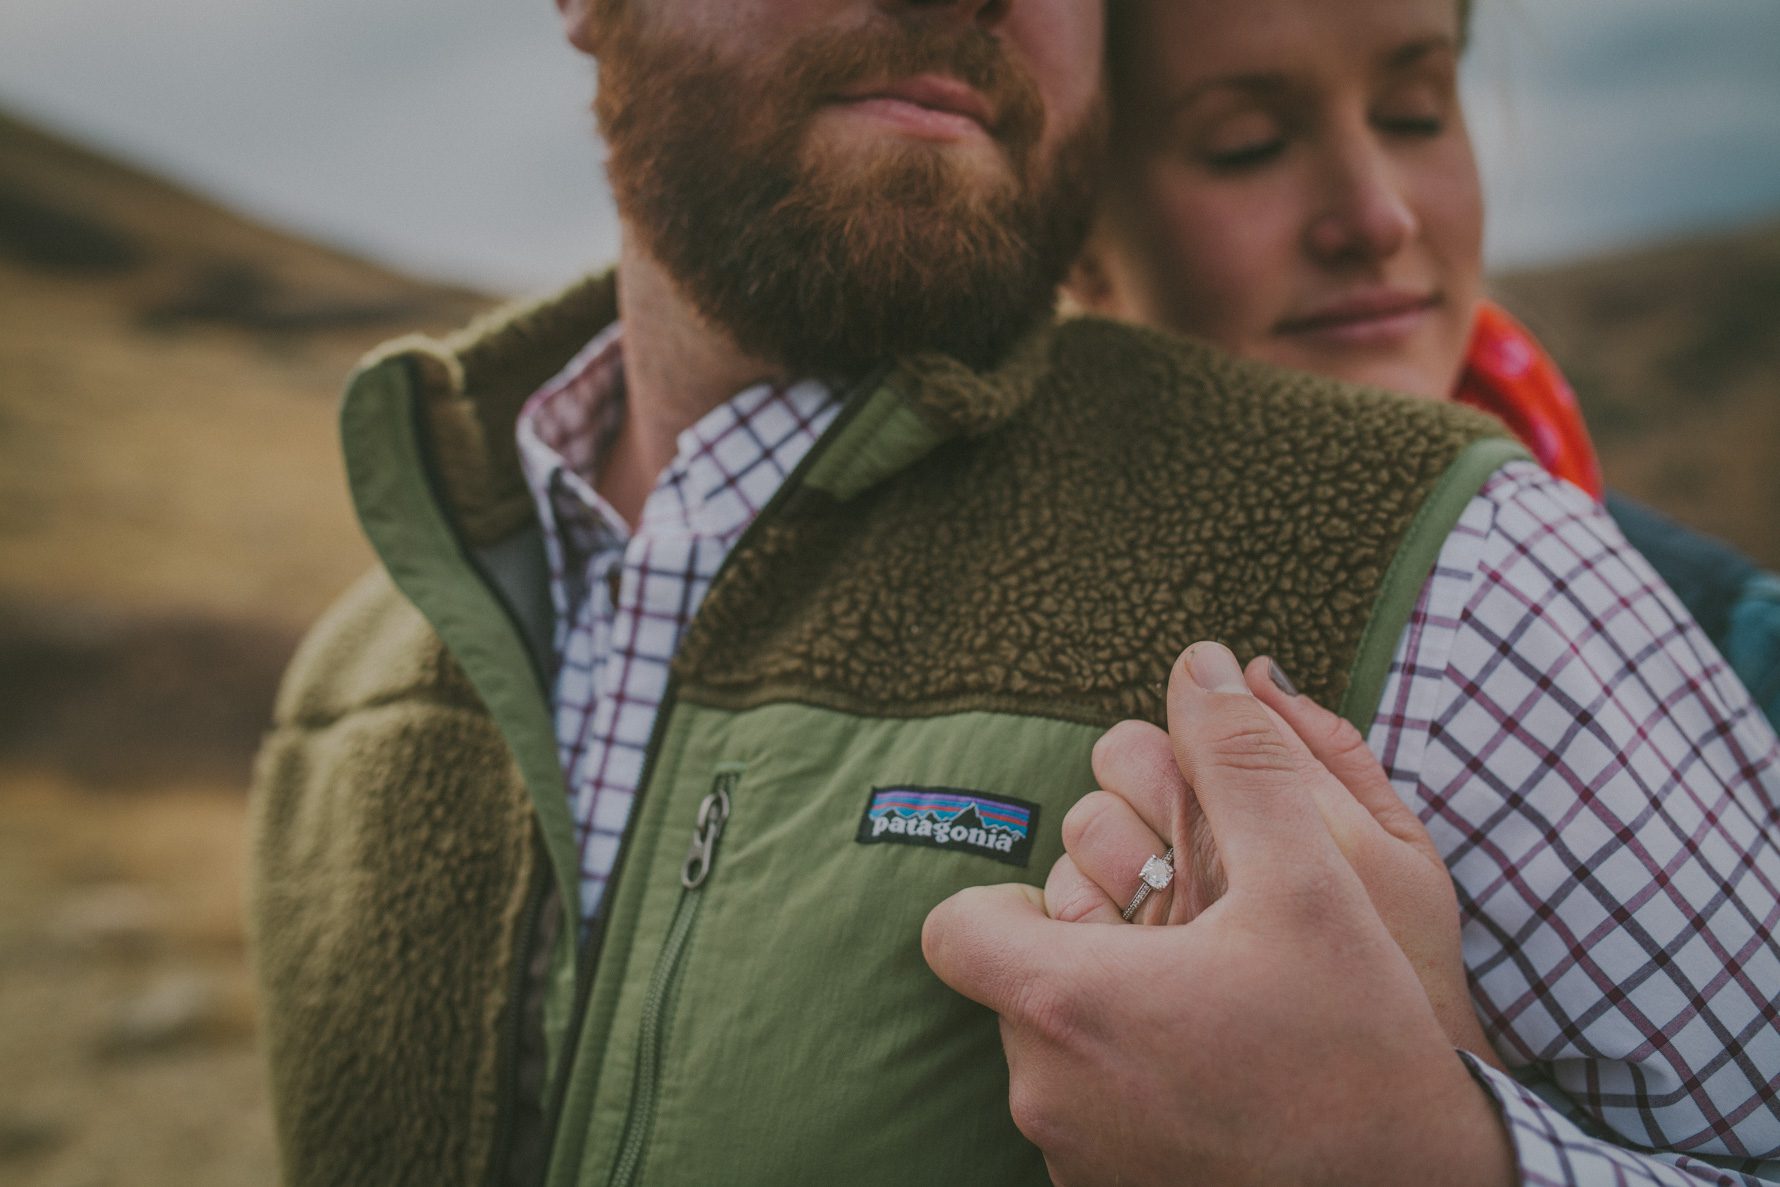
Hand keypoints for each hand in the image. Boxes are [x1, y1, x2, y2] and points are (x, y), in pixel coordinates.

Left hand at [922, 643, 1516, 1186]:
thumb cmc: (1362, 1043)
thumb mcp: (1313, 879)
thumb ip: (1241, 762)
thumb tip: (1198, 667)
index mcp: (1068, 1001)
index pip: (954, 927)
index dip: (1008, 898)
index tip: (1096, 900)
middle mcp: (1046, 1092)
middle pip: (1011, 985)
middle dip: (1080, 951)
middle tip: (1184, 948)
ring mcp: (1073, 1160)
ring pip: (1049, 1057)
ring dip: (1106, 1023)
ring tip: (1213, 1015)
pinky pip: (1085, 1121)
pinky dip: (1130, 1090)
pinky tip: (1218, 1082)